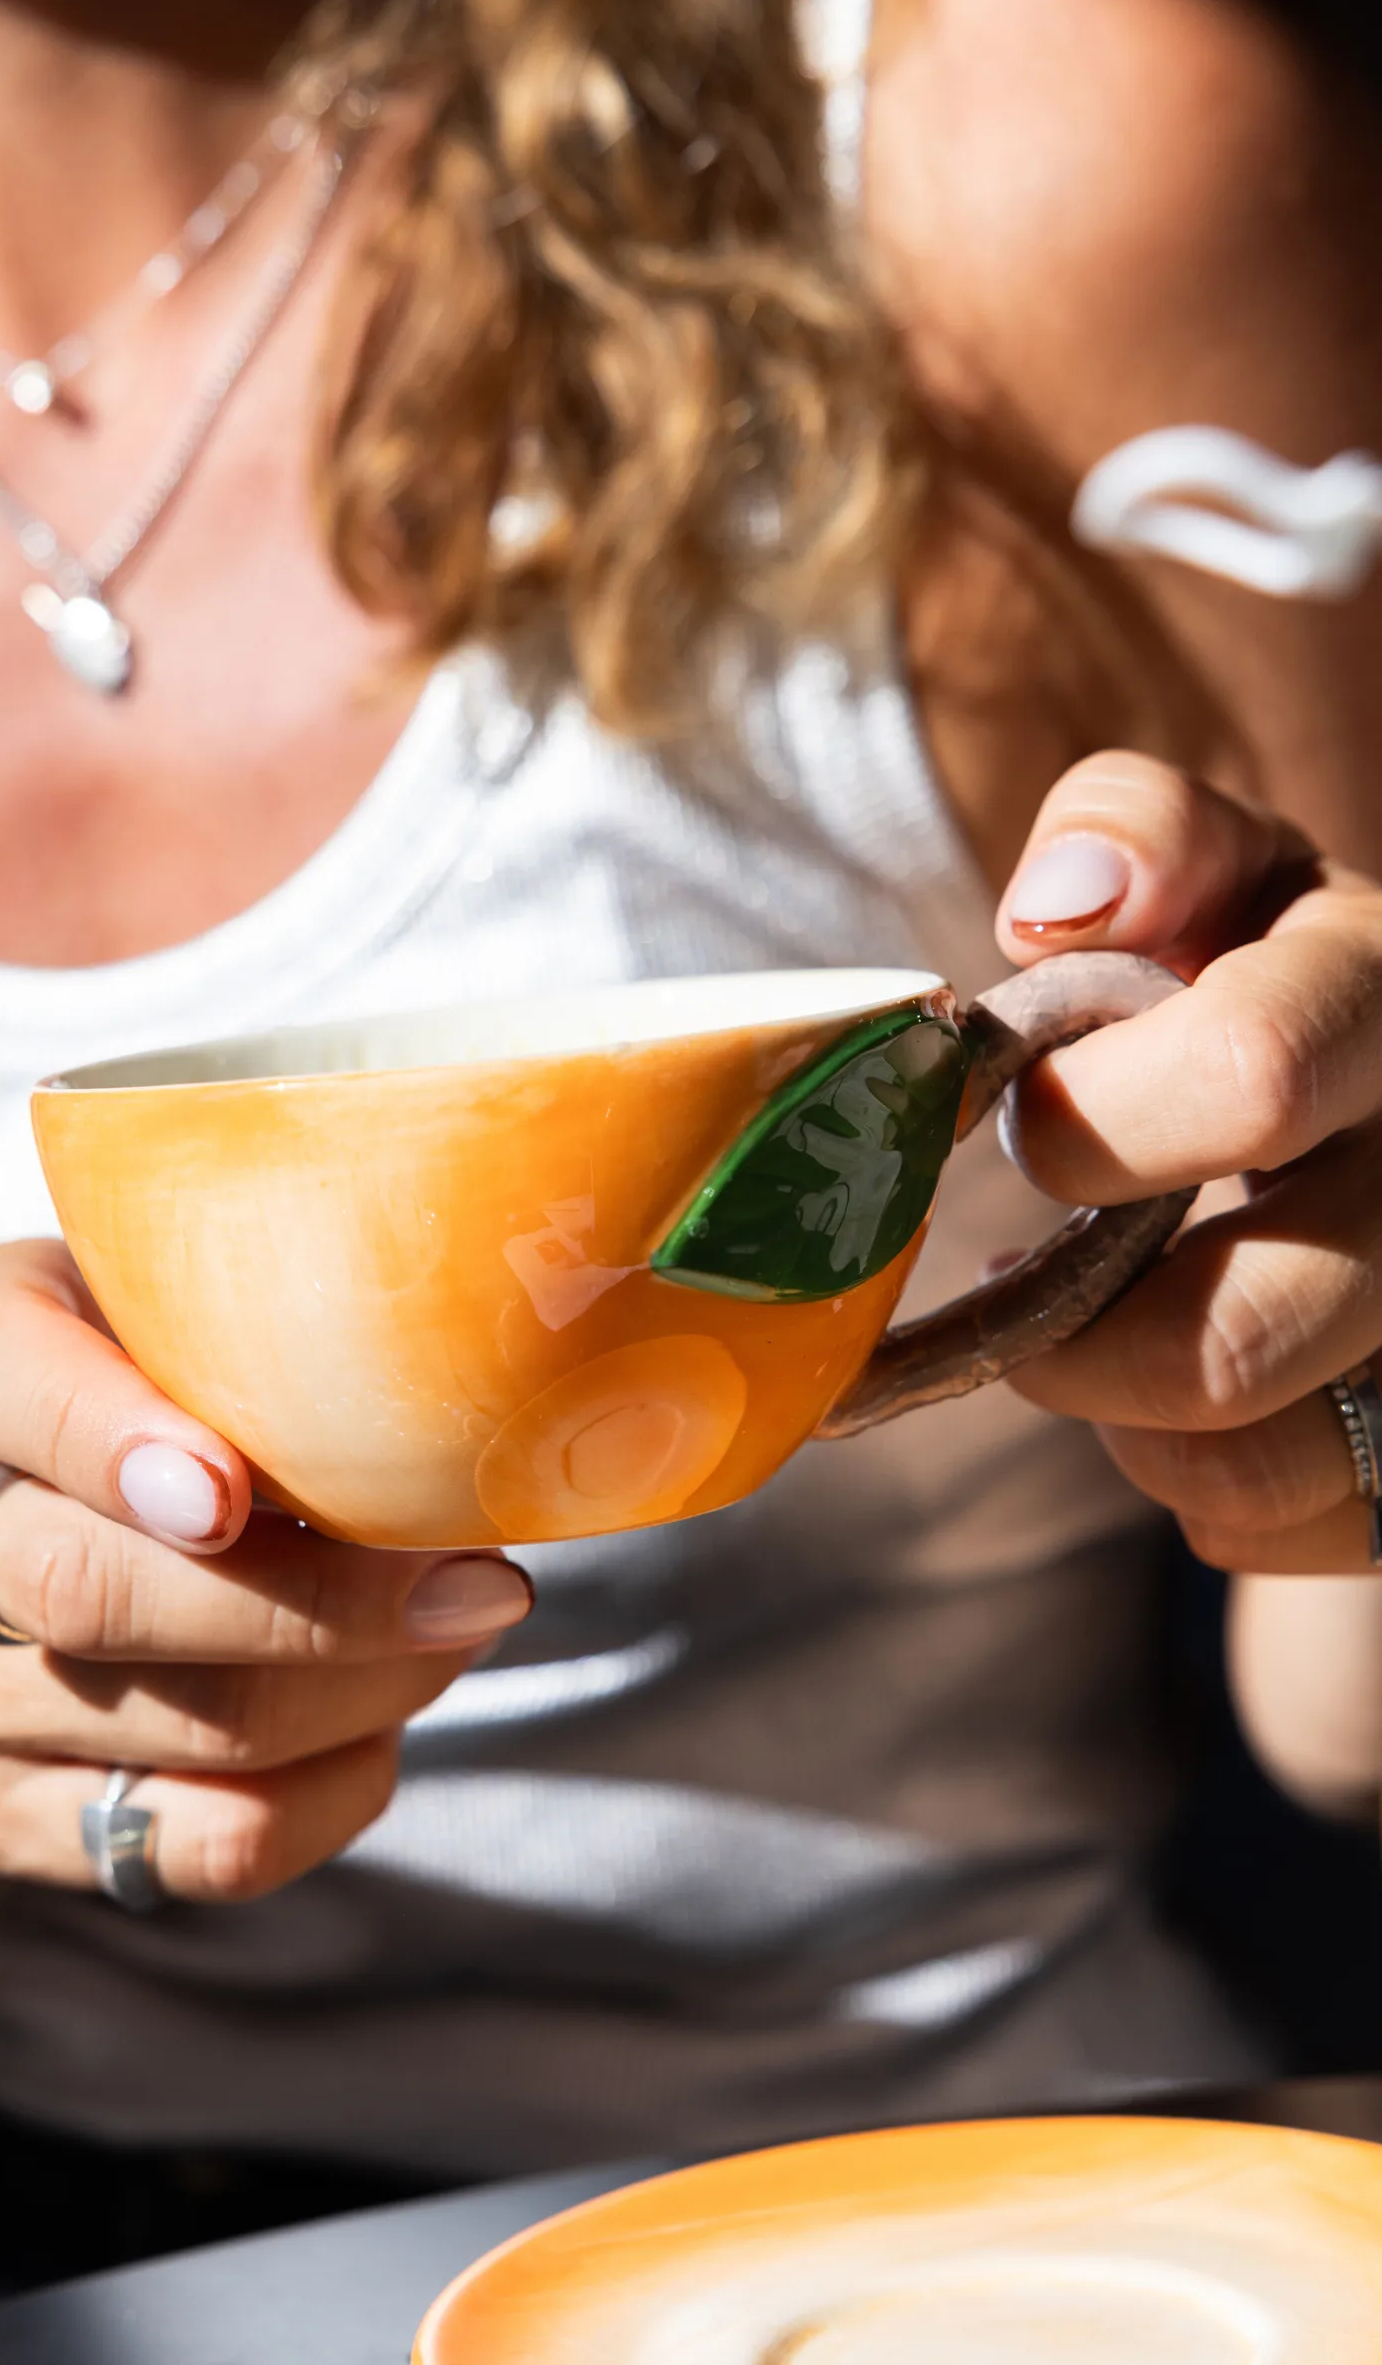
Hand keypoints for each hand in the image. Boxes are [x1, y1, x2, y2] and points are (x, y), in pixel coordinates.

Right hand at [0, 1241, 532, 1894]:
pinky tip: (383, 1727)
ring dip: (365, 1687)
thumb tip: (455, 1347)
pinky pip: (206, 1840)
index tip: (233, 1485)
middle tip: (469, 1573)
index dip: (111, 1439)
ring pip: (184, 1724)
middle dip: (311, 1597)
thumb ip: (239, 1305)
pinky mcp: (11, 1821)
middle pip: (92, 1591)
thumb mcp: (143, 1299)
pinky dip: (334, 1792)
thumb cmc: (120, 1396)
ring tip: (459, 1625)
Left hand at [989, 750, 1381, 1570]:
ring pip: (1244, 1460)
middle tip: (1018, 1283)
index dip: (1089, 1123)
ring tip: (1091, 1334)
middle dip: (1072, 1334)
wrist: (1375, 1114)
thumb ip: (1143, 839)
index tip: (1025, 1120)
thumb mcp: (1224, 880)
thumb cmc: (1266, 983)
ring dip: (1116, 1413)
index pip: (1253, 1076)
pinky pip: (1261, 1525)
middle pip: (1237, 1340)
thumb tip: (1059, 901)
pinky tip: (1176, 1399)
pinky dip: (1181, 1478)